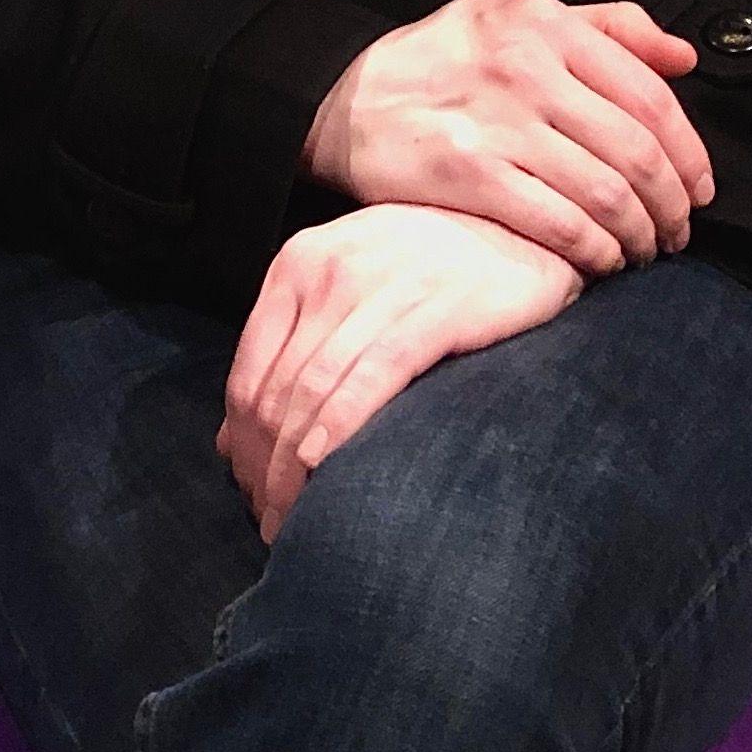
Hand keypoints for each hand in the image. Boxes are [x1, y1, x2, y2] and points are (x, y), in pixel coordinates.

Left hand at [218, 204, 582, 543]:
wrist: (522, 229)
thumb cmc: (432, 266)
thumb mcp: (348, 289)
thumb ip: (293, 349)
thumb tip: (228, 437)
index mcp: (297, 266)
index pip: (247, 375)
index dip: (241, 446)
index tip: (250, 492)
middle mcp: (328, 272)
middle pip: (275, 393)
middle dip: (263, 468)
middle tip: (271, 521)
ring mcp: (381, 287)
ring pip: (313, 390)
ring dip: (294, 467)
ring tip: (295, 520)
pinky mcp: (436, 308)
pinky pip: (374, 374)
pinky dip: (341, 423)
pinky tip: (325, 464)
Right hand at [301, 0, 713, 277]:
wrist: (340, 98)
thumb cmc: (440, 60)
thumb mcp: (513, 14)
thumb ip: (605, 27)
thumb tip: (684, 60)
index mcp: (544, 23)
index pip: (650, 95)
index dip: (690, 153)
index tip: (700, 189)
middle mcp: (525, 68)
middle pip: (636, 151)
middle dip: (672, 205)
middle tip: (678, 233)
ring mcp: (495, 123)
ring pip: (605, 193)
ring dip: (639, 235)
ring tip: (643, 252)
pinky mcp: (466, 173)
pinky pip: (558, 224)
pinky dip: (595, 251)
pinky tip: (601, 261)